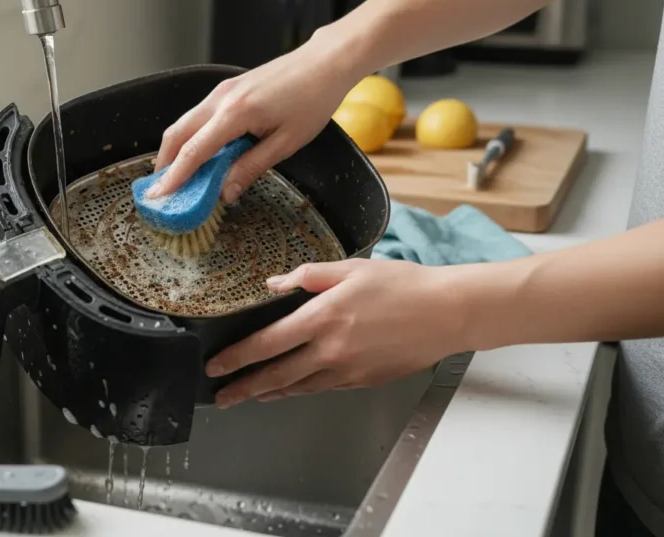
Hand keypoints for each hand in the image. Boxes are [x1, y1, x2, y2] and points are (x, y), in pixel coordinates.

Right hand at [146, 28, 360, 201]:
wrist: (324, 63)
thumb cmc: (312, 100)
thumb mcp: (286, 143)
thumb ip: (251, 168)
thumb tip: (225, 193)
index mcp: (235, 113)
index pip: (194, 151)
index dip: (175, 177)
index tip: (159, 196)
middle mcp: (221, 99)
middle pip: (177, 133)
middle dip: (165, 163)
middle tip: (159, 191)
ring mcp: (222, 91)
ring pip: (185, 123)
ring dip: (175, 150)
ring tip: (175, 177)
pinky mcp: (228, 89)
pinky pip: (199, 116)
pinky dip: (190, 137)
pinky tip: (197, 154)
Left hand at [205, 259, 470, 407]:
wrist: (447, 313)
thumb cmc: (403, 285)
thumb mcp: (351, 268)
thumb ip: (307, 275)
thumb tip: (273, 284)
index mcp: (322, 318)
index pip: (266, 344)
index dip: (237, 357)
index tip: (216, 366)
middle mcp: (330, 350)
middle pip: (275, 375)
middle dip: (243, 387)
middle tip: (222, 395)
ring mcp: (347, 371)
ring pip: (298, 388)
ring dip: (270, 392)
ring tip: (250, 396)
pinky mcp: (364, 382)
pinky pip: (324, 388)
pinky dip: (302, 390)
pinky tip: (293, 388)